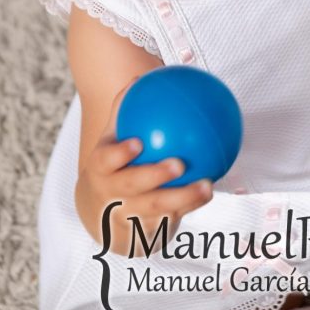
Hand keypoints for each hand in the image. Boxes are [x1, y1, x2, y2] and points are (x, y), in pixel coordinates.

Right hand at [76, 77, 212, 255]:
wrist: (100, 213)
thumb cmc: (112, 163)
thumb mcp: (110, 140)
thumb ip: (123, 111)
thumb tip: (139, 78)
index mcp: (101, 169)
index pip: (107, 161)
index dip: (119, 155)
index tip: (137, 143)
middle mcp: (112, 194)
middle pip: (133, 187)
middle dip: (154, 177)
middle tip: (179, 164)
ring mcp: (129, 216)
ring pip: (157, 209)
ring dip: (183, 198)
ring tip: (207, 185)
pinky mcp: (145, 231)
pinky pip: (170, 218)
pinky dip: (189, 206)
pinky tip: (209, 191)